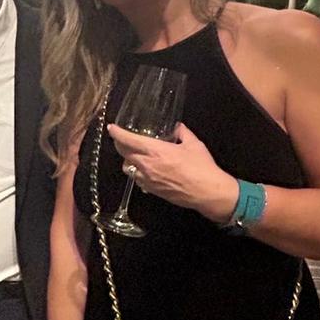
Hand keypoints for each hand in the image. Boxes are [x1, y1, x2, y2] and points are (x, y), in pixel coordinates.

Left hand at [108, 122, 237, 223]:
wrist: (207, 192)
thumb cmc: (201, 166)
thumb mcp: (194, 144)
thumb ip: (182, 133)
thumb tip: (178, 127)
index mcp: (155, 150)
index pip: (128, 140)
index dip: (117, 133)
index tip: (111, 128)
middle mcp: (147, 165)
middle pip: (123, 154)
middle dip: (119, 145)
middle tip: (121, 139)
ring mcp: (148, 180)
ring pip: (127, 168)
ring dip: (127, 160)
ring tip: (133, 155)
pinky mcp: (152, 190)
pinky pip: (137, 180)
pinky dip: (137, 173)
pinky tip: (144, 170)